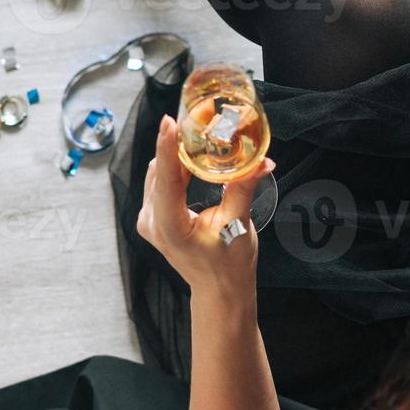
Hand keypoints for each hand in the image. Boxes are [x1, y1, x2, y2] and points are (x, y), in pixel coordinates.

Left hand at [135, 114, 275, 305]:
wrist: (219, 290)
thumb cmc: (229, 265)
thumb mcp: (238, 225)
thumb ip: (243, 188)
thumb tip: (260, 160)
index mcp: (169, 226)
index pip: (166, 179)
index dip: (168, 147)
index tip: (170, 122)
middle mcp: (152, 221)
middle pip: (161, 171)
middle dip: (179, 144)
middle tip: (198, 119)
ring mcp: (149, 219)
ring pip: (160, 173)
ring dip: (178, 154)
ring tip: (199, 133)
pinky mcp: (154, 216)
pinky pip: (161, 181)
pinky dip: (176, 166)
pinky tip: (193, 156)